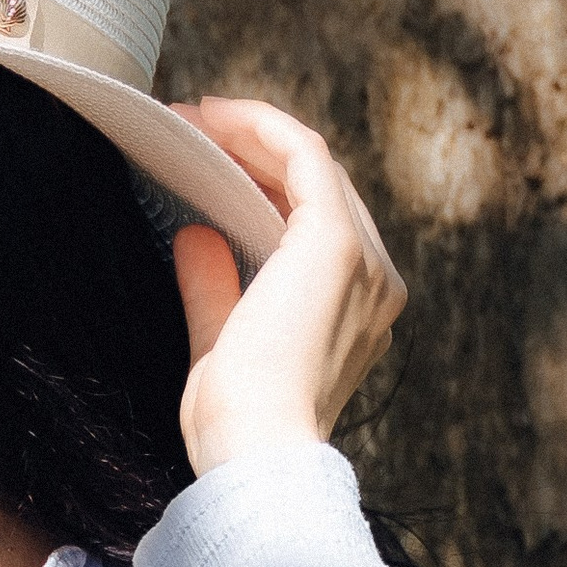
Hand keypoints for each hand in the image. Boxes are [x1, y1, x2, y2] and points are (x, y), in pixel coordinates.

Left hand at [166, 95, 404, 474]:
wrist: (255, 449)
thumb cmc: (236, 424)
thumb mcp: (220, 346)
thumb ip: (215, 289)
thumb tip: (195, 236)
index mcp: (355, 313)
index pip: (313, 227)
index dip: (262, 188)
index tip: (207, 165)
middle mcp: (375, 283)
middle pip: (317, 192)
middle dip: (253, 155)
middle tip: (191, 133)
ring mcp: (363, 261)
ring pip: (313, 168)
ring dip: (251, 136)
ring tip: (194, 120)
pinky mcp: (334, 242)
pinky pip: (304, 158)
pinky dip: (261, 129)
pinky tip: (216, 117)